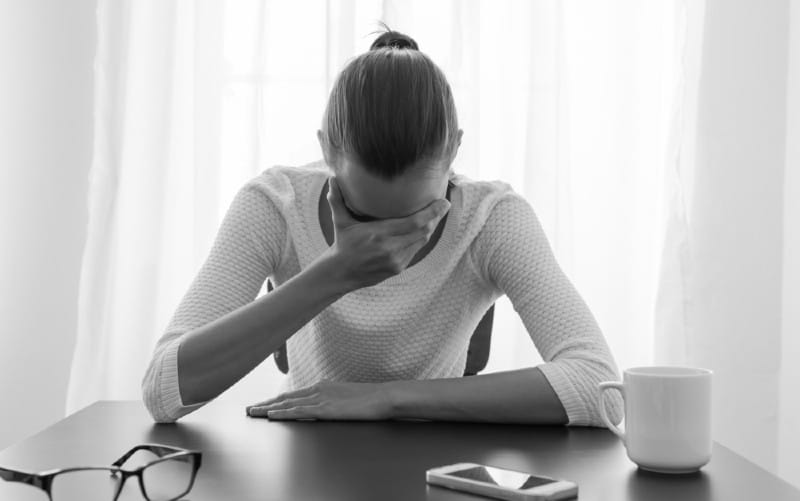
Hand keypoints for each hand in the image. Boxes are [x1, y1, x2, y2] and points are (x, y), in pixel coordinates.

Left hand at [245, 379, 393, 420]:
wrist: (383, 397)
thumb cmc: (369, 398)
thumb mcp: (346, 396)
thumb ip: (333, 398)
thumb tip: (325, 404)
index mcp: (323, 386)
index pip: (294, 394)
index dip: (276, 399)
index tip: (262, 403)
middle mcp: (318, 389)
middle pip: (285, 397)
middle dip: (265, 403)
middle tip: (249, 408)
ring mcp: (321, 398)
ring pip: (287, 402)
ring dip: (267, 407)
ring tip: (253, 412)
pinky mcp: (326, 408)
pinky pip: (299, 410)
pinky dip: (283, 412)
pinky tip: (271, 414)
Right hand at [322, 176, 449, 289]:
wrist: (341, 273)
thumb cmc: (342, 243)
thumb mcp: (339, 221)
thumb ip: (337, 199)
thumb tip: (332, 178)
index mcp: (379, 234)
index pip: (415, 222)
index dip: (433, 212)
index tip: (443, 202)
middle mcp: (390, 248)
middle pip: (424, 231)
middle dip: (437, 217)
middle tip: (444, 204)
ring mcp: (396, 261)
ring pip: (422, 241)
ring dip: (431, 228)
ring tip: (437, 214)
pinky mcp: (398, 268)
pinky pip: (415, 250)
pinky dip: (421, 238)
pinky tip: (424, 229)